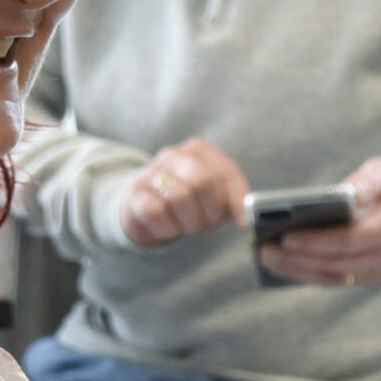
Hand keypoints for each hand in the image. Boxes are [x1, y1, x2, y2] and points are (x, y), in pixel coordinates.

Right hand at [118, 138, 250, 247]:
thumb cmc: (186, 203)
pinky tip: (167, 229)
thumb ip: (233, 201)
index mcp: (199, 150)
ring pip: (180, 197)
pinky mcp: (134, 193)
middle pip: (203, 182)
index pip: (227, 173)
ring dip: (188, 222)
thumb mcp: (213, 198)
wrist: (140, 207)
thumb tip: (247, 221)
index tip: (243, 225)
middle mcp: (174, 155)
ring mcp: (151, 172)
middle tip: (205, 224)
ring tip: (185, 226)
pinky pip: (156, 212)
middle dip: (210, 212)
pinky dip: (167, 228)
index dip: (238, 202)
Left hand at [261, 156, 380, 288]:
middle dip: (297, 258)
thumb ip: (365, 183)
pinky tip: (281, 263)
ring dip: (296, 270)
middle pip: (335, 263)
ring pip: (331, 277)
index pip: (350, 240)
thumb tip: (344, 195)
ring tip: (266, 256)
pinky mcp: (364, 276)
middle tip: (265, 248)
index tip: (287, 235)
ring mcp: (376, 271)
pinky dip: (305, 273)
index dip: (317, 241)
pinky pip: (332, 279)